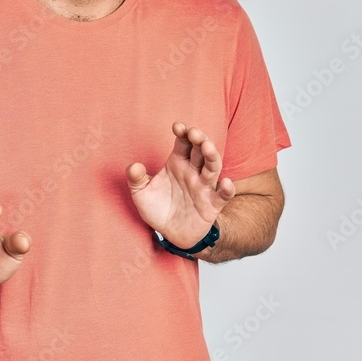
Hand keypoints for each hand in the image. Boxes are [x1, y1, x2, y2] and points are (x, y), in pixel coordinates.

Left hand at [126, 122, 234, 247]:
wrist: (170, 234)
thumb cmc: (157, 208)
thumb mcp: (141, 193)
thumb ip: (136, 178)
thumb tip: (134, 166)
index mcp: (177, 163)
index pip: (183, 143)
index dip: (183, 133)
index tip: (177, 126)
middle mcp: (193, 171)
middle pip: (200, 150)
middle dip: (199, 139)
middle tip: (193, 133)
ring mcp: (204, 187)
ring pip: (213, 167)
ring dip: (212, 156)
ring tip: (208, 147)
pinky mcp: (212, 205)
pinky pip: (223, 195)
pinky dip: (227, 189)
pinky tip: (225, 182)